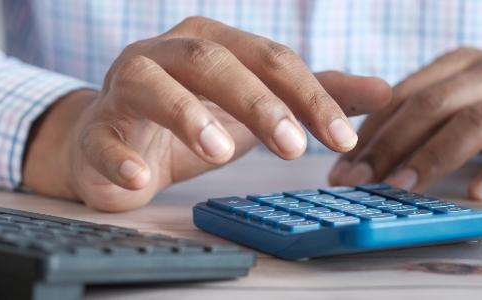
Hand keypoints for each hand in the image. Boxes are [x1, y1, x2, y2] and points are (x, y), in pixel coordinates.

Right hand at [23, 17, 390, 210]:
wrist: (117, 142)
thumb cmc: (193, 118)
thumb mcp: (258, 106)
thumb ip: (314, 96)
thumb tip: (384, 91)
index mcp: (213, 42)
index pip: (269, 58)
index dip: (309, 95)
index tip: (342, 138)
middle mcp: (167, 53)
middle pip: (213, 61)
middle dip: (257, 101)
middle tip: (294, 147)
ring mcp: (125, 87)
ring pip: (152, 85)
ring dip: (186, 115)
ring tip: (220, 151)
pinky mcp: (96, 129)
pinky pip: (102, 138)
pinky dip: (120, 158)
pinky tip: (141, 179)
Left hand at [329, 48, 481, 199]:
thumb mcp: (467, 100)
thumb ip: (424, 115)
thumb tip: (362, 149)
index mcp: (464, 63)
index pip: (406, 94)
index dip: (371, 131)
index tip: (343, 166)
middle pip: (433, 105)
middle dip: (389, 144)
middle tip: (360, 180)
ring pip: (475, 122)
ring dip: (433, 157)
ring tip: (403, 187)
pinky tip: (476, 193)